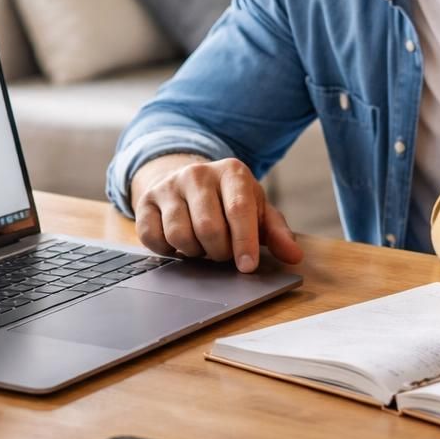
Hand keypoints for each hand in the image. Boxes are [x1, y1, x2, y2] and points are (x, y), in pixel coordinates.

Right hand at [131, 155, 303, 271]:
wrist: (186, 183)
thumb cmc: (228, 202)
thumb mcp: (257, 211)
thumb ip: (276, 232)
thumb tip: (294, 257)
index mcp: (231, 172)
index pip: (239, 209)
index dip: (244, 243)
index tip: (247, 266)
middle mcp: (197, 174)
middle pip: (208, 227)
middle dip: (219, 251)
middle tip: (223, 253)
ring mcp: (168, 186)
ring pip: (180, 234)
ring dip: (194, 252)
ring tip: (203, 245)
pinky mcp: (145, 202)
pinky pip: (153, 238)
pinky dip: (169, 250)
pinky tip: (180, 243)